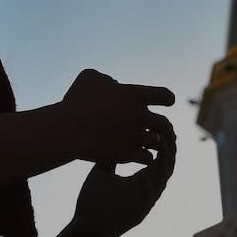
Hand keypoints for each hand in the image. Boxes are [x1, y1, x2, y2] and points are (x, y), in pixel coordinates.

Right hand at [59, 68, 175, 163]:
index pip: (164, 95)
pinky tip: (141, 156)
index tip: (167, 102)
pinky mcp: (129, 154)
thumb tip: (114, 85)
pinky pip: (148, 158)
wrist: (68, 129)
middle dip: (166, 127)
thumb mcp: (89, 77)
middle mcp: (140, 116)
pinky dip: (146, 157)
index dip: (167, 99)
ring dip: (156, 142)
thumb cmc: (75, 101)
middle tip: (164, 130)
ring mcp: (136, 136)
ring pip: (159, 142)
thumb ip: (107, 79)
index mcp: (135, 95)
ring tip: (153, 144)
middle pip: (165, 123)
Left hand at [71, 132, 176, 236]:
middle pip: (167, 167)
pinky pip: (149, 198)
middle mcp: (147, 191)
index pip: (159, 160)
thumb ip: (111, 157)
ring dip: (164, 162)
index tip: (160, 127)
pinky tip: (146, 172)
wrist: (85, 226)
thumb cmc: (92, 201)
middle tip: (169, 132)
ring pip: (162, 181)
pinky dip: (149, 185)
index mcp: (141, 180)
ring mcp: (144, 203)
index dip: (163, 144)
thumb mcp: (102, 172)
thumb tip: (109, 135)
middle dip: (170, 149)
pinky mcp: (139, 214)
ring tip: (163, 144)